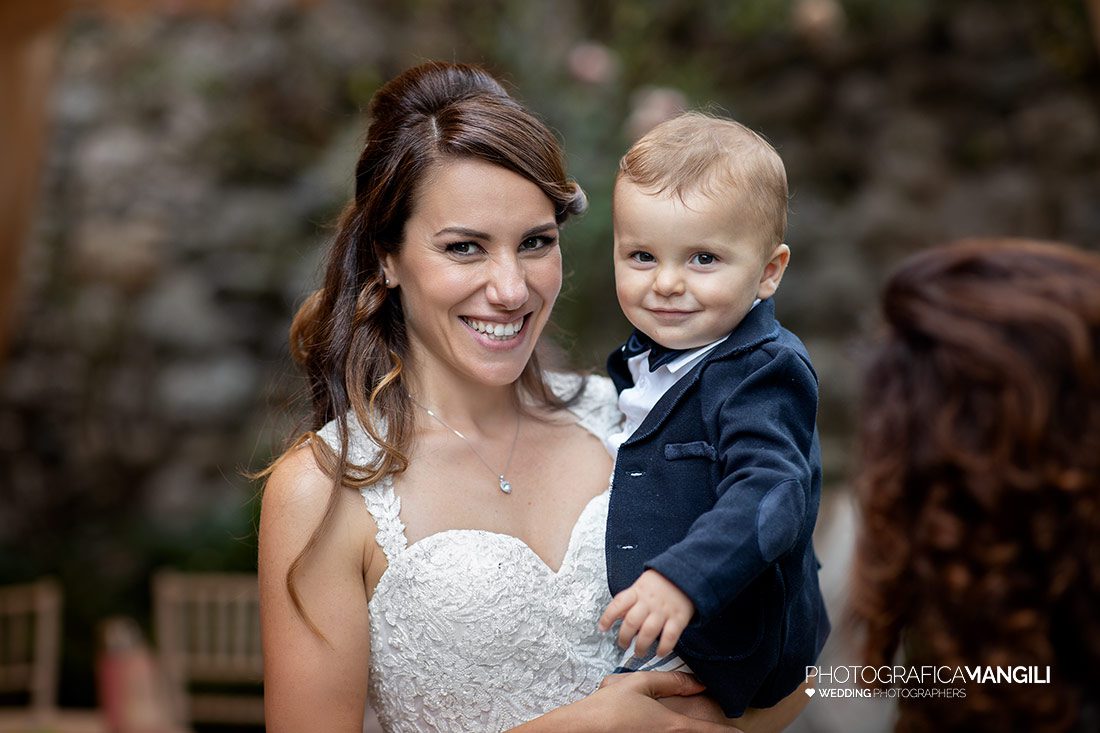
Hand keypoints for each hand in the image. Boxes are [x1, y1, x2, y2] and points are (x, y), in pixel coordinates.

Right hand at [593, 672, 742, 731]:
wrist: (583, 728)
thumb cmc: (609, 706)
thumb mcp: (640, 683)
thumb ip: (672, 681)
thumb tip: (697, 682)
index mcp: (672, 725)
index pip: (708, 732)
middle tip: (725, 730)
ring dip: (693, 732)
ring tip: (699, 726)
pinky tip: (663, 726)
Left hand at [599, 570, 693, 656]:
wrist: (686, 573)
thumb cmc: (661, 582)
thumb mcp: (642, 584)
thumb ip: (630, 599)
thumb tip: (617, 616)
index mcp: (637, 591)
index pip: (618, 604)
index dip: (607, 617)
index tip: (602, 628)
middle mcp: (649, 602)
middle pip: (631, 622)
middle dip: (624, 638)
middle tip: (623, 645)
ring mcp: (664, 610)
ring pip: (648, 632)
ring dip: (641, 646)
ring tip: (639, 652)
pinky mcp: (679, 618)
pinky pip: (670, 636)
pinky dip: (664, 648)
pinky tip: (660, 653)